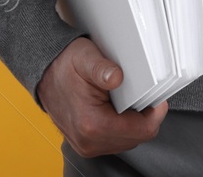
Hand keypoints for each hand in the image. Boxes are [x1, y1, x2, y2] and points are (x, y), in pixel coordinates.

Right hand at [37, 37, 167, 157]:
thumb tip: (117, 77)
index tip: (157, 98)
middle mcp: (89, 141)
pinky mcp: (87, 144)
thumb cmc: (64, 66)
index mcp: (92, 124)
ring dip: (134, 122)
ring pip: (128, 141)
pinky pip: (117, 141)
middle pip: (137, 137)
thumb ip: (102, 68)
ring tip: (129, 101)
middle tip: (143, 95)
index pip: (142, 131)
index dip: (155, 113)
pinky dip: (123, 126)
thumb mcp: (84, 57)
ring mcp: (87, 145)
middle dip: (144, 117)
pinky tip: (119, 110)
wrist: (44, 75)